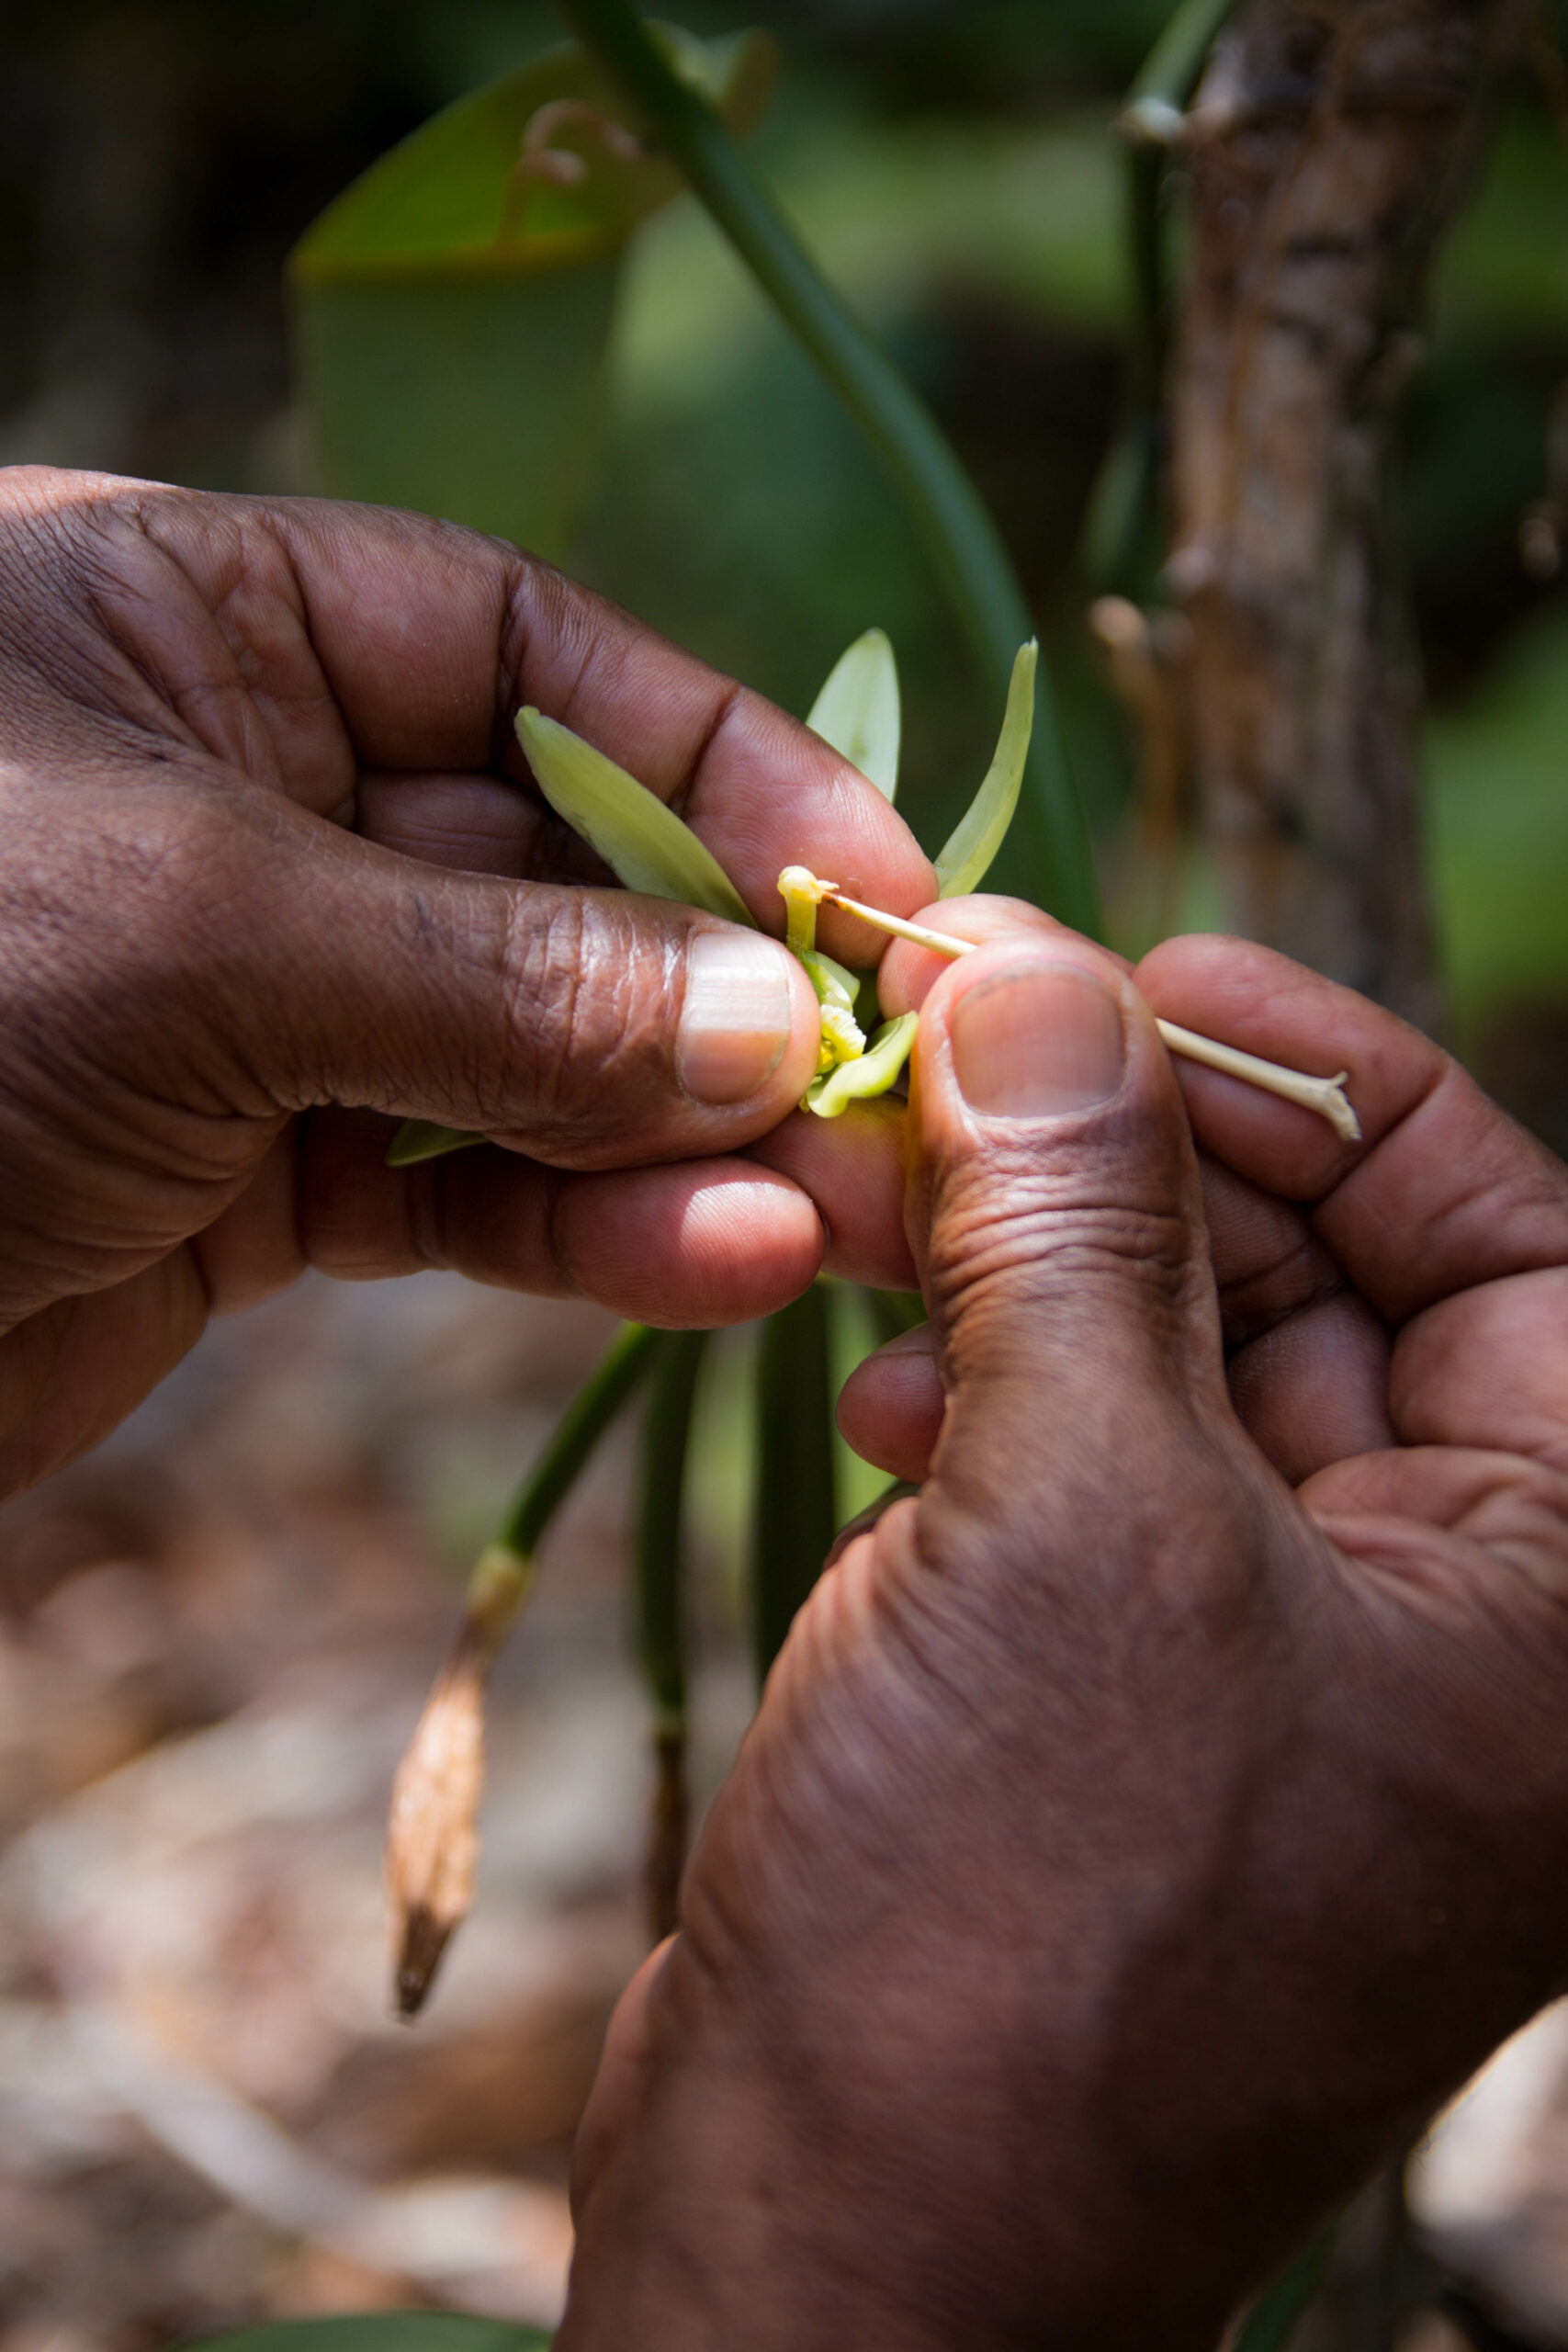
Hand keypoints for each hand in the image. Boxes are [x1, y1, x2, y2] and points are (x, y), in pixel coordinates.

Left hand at [0, 467, 932, 1495]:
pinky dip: (582, 1229)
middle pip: (557, 867)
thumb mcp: (201, 935)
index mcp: (202, 628)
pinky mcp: (247, 1176)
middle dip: (727, 982)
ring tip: (844, 1212)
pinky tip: (715, 1263)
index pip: (526, 651)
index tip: (876, 883)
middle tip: (909, 1092)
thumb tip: (765, 1015)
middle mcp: (244, 797)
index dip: (716, 760)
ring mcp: (255, 998)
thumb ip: (500, 980)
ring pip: (529, 1051)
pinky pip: (455, 1187)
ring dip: (688, 1133)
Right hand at [560, 911, 1567, 2349]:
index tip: (1147, 967)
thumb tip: (1034, 965)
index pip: (1505, 1234)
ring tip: (886, 1210)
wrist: (847, 2238)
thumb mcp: (1077, 1516)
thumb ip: (1075, 1221)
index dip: (1329, 1076)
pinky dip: (982, 1393)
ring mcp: (1282, 1662)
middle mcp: (1455, 1624)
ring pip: (1177, 1361)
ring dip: (1029, 1265)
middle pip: (1325, 1281)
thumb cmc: (1029, 1925)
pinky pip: (1083, 1469)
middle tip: (962, 1043)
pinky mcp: (1128, 1695)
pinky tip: (876, 1387)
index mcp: (1559, 1593)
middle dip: (1137, 1157)